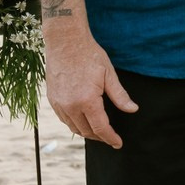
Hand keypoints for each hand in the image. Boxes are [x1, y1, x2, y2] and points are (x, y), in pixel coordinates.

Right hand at [45, 25, 137, 146]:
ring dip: (86, 132)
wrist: (65, 41)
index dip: (110, 138)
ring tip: (98, 131)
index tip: (118, 143)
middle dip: (100, 137)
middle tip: (110, 137)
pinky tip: (82, 121)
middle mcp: (70, 106)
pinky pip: (64, 119)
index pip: (100, 128)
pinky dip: (74, 124)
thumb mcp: (109, 74)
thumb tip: (133, 110)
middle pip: (86, 131)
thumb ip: (120, 96)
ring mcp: (59, 103)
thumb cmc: (88, 55)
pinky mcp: (52, 99)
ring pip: (73, 127)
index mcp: (87, 101)